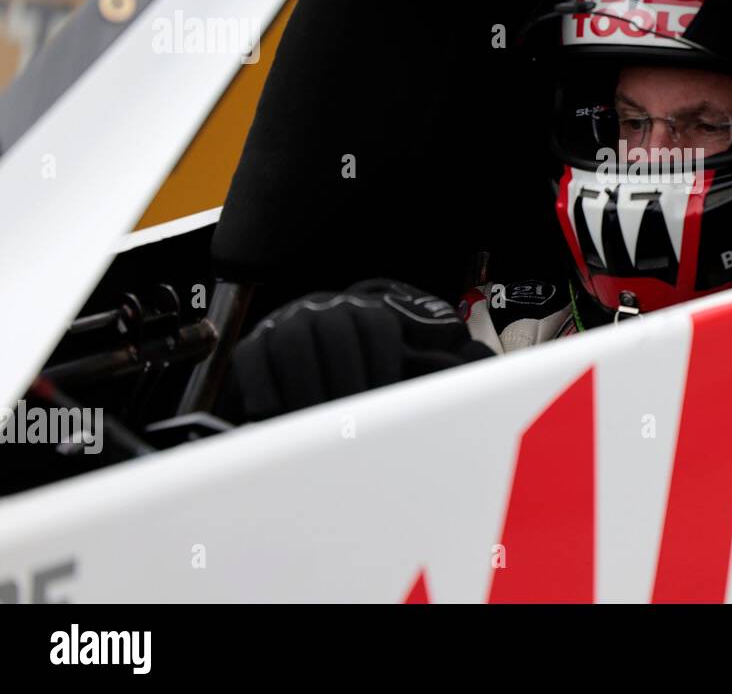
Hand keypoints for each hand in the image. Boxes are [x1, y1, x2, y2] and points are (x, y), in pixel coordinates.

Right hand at [220, 279, 493, 420]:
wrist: (300, 387)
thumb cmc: (363, 386)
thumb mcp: (399, 373)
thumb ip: (432, 369)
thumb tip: (480, 363)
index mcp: (365, 315)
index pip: (376, 326)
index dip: (381, 366)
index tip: (380, 404)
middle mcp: (323, 312)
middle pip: (336, 332)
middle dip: (345, 380)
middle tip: (348, 423)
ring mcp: (282, 327)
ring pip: (292, 344)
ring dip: (306, 387)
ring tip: (315, 424)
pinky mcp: (248, 349)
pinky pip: (251, 361)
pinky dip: (264, 388)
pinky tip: (278, 415)